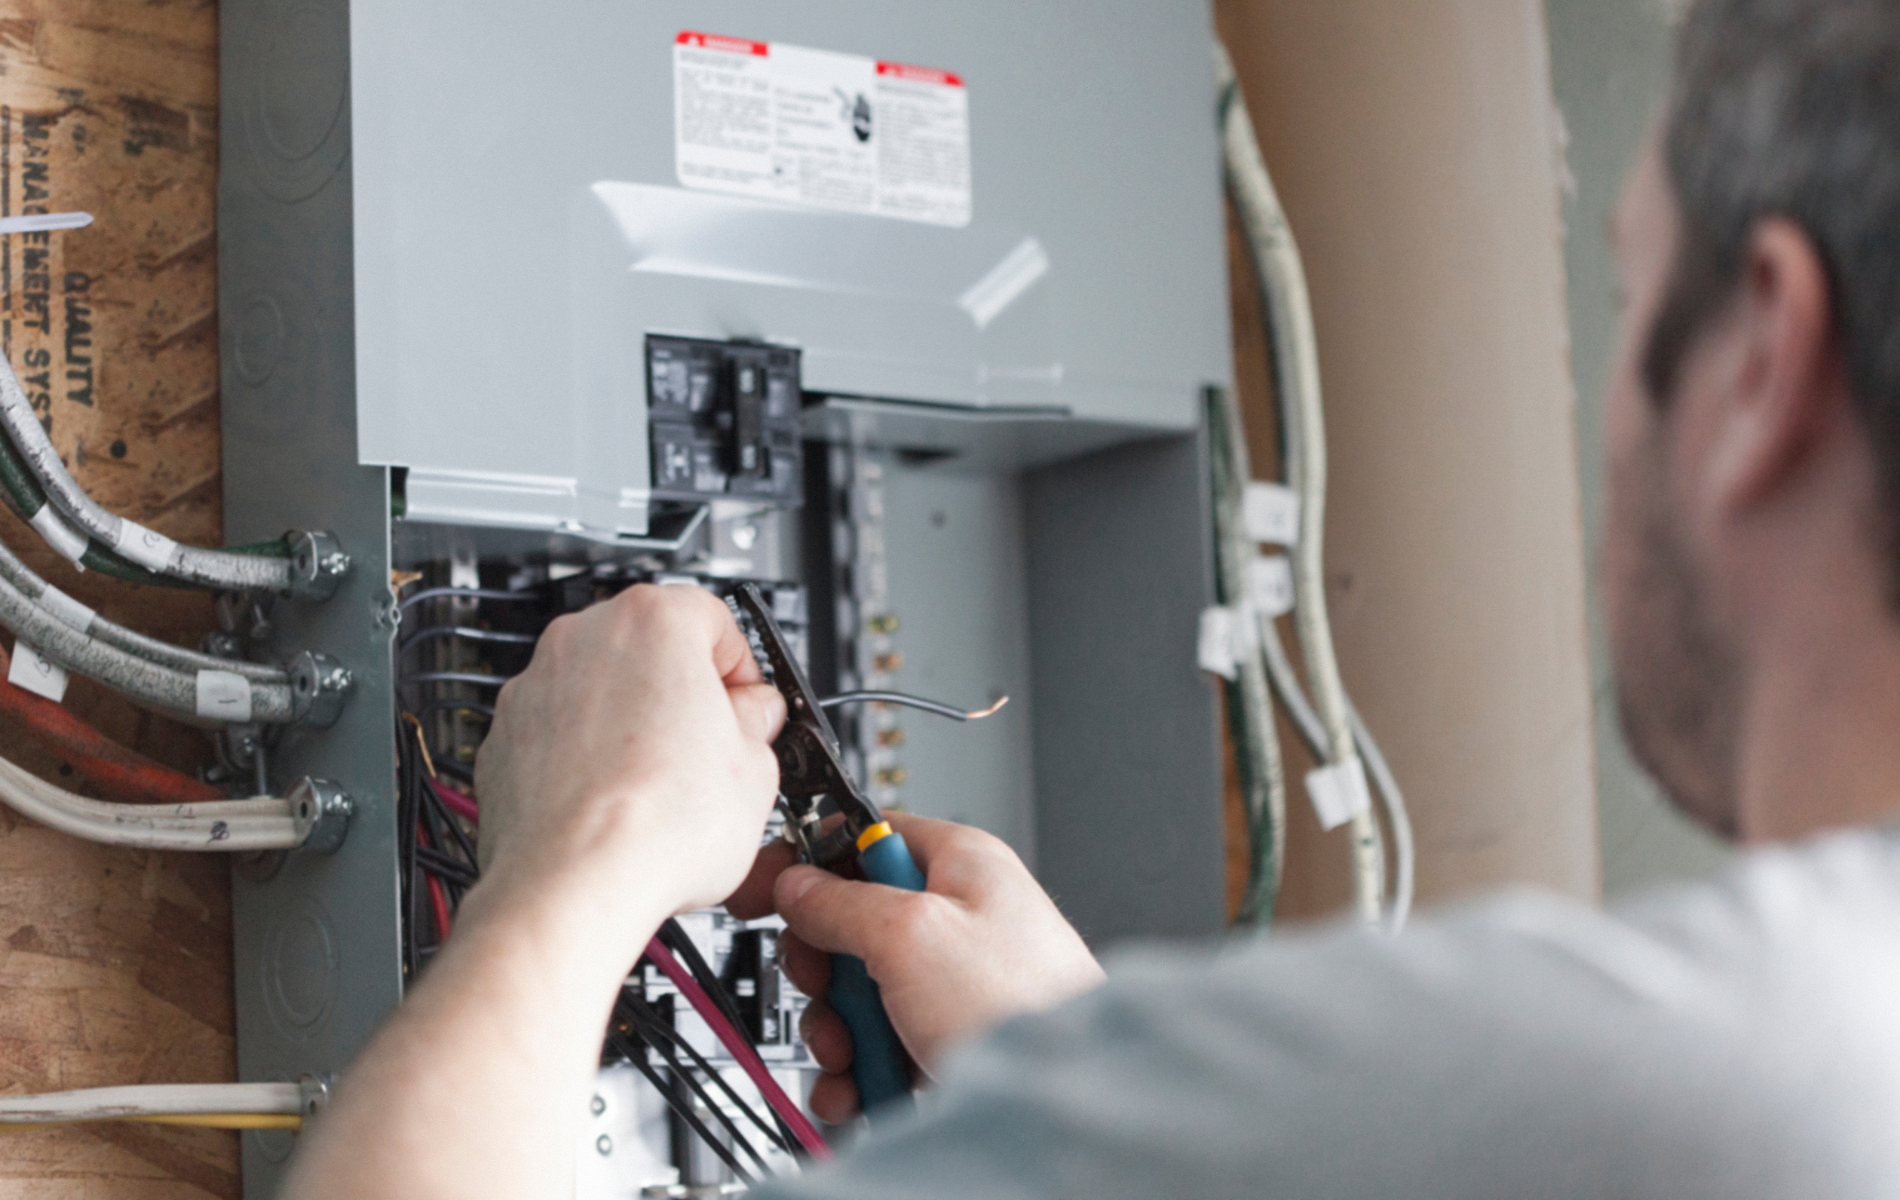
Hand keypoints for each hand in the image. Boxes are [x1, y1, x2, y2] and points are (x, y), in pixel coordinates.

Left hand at [471, 584, 785, 960]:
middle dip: (683, 693)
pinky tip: (614, 804)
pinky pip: (559, 733)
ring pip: (600, 690)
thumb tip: (751, 718)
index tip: (749, 707)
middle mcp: (583, 638)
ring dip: (631, 725)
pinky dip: (584, 758)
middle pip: (652, 649)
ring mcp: (535, 686)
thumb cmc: (655, 826)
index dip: (741, 670)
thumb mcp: (756, 769)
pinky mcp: (504, 737)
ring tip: (661, 788)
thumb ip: (758, 722)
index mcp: (653, 621)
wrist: (572, 885)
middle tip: (711, 749)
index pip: (715, 618)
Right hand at [727, 812, 1104, 1122]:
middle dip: (825, 972)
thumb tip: (797, 884)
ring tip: (854, 1056)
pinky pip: (878, 1048)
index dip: (811, 863)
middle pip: (851, 926)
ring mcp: (952, 987)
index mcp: (959, 865)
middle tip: (829, 990)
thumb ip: (842, 902)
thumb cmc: (1023, 1005)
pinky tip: (860, 1091)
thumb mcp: (911, 934)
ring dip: (838, 1032)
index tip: (765, 889)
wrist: (1064, 1105)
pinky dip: (858, 1073)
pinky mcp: (945, 1043)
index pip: (865, 838)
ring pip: (858, 995)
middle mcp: (958, 920)